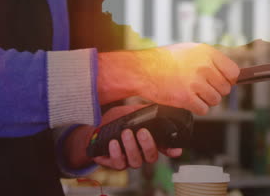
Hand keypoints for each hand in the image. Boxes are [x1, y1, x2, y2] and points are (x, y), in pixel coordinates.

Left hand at [64, 105, 181, 170]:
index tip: (176, 150)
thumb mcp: (128, 113)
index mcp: (148, 141)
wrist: (93, 131)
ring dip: (131, 147)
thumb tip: (155, 106)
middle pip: (151, 156)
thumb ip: (141, 111)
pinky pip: (119, 164)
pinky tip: (113, 143)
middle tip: (141, 131)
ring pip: (136, 161)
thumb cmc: (115, 122)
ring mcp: (129, 160)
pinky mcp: (115, 164)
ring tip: (125, 133)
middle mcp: (141, 153)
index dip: (171, 150)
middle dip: (148, 144)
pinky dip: (116, 153)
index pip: (164, 148)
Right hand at [98, 43, 239, 114]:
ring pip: (215, 100)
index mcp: (207, 53)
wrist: (143, 69)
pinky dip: (197, 108)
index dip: (228, 79)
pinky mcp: (186, 98)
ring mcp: (195, 82)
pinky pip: (203, 109)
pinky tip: (187, 99)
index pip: (233, 72)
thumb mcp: (191, 50)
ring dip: (205, 100)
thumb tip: (231, 74)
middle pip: (225, 89)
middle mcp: (203, 66)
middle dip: (215, 91)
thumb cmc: (165, 60)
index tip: (221, 82)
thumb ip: (211, 60)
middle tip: (201, 88)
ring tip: (192, 92)